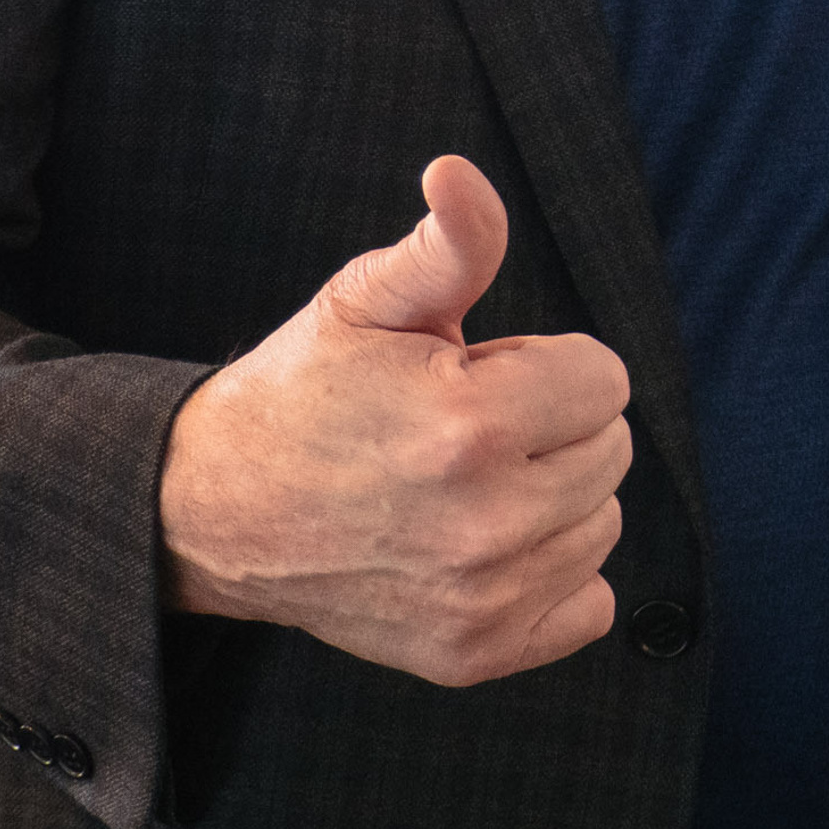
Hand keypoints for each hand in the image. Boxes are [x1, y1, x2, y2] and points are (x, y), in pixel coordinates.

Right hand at [158, 156, 631, 685]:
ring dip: (556, 493)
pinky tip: (489, 542)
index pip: (606, 379)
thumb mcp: (369, 297)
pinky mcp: (471, 655)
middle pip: (612, 449)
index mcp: (470, 426)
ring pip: (603, 523)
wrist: (216, 510)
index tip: (479, 371)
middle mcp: (484, 525)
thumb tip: (458, 172)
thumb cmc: (306, 389)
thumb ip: (448, 240)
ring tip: (466, 480)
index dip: (547, 362)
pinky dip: (555, 573)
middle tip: (464, 424)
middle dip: (555, 424)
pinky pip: (589, 606)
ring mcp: (479, 601)